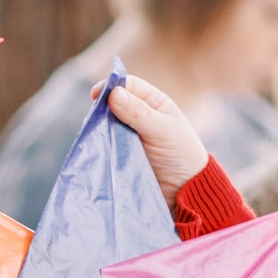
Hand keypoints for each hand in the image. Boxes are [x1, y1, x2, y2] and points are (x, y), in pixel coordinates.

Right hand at [95, 74, 207, 208]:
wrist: (183, 192)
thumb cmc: (181, 156)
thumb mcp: (163, 131)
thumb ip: (140, 113)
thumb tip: (113, 94)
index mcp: (153, 103)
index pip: (128, 85)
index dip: (112, 86)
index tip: (96, 95)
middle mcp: (137, 115)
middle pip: (112, 103)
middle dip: (101, 108)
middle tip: (94, 119)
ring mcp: (126, 134)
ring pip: (105, 123)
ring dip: (98, 127)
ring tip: (94, 135)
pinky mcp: (118, 153)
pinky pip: (104, 143)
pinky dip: (98, 144)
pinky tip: (94, 147)